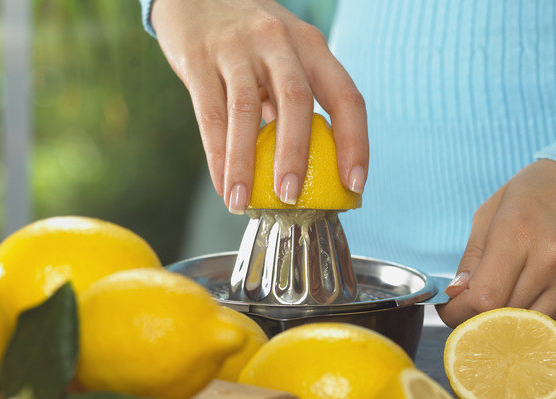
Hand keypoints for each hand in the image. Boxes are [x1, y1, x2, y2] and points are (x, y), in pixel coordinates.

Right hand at [151, 0, 368, 212]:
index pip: (346, 96)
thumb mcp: (286, 54)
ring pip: (246, 111)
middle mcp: (279, 42)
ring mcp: (238, 47)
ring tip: (243, 203)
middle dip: (296, 155)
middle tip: (291, 197)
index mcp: (312, 46)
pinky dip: (217, 155)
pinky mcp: (199, 58)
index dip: (355, 143)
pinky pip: (210, 114)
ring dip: (246, 163)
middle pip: (297, 101)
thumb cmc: (251, 39)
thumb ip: (297, 99)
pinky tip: (223, 185)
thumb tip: (312, 169)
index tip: (355, 184)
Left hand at [438, 160, 555, 333]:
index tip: (452, 310)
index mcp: (519, 233)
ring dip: (512, 329)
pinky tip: (533, 313)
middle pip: (506, 319)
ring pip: (534, 331)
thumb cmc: (537, 194)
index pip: (484, 299)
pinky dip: (542, 330)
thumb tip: (456, 297)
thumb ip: (472, 259)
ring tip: (503, 311)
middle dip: (480, 322)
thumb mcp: (492, 212)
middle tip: (473, 312)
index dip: (459, 313)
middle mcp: (552, 259)